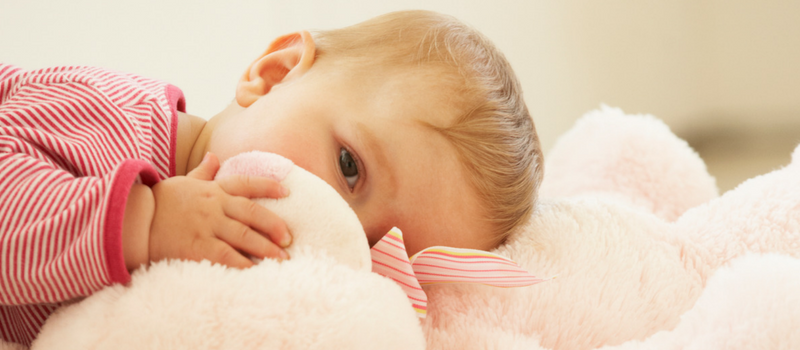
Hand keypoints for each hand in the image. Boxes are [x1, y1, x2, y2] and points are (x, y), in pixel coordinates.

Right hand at [148, 152, 291, 267]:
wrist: (133, 220)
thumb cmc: (160, 202)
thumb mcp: (183, 182)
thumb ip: (203, 172)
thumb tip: (214, 155)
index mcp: (212, 190)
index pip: (246, 184)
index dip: (268, 186)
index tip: (287, 191)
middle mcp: (214, 206)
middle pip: (252, 213)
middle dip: (274, 225)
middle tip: (290, 238)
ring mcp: (207, 226)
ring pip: (244, 236)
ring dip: (266, 248)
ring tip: (283, 258)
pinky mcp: (197, 246)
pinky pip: (226, 256)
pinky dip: (243, 263)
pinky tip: (256, 271)